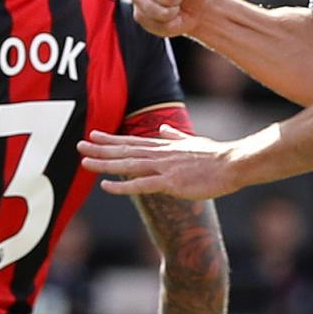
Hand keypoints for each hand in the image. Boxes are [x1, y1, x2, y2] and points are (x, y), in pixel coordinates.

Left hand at [77, 124, 236, 200]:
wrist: (232, 164)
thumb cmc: (217, 155)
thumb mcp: (193, 141)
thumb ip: (175, 136)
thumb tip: (164, 127)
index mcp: (165, 146)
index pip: (133, 141)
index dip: (112, 139)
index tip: (94, 134)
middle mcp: (160, 154)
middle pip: (125, 150)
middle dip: (101, 148)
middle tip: (79, 145)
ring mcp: (164, 168)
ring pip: (128, 165)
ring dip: (105, 163)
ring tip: (84, 162)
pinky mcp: (170, 183)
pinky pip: (140, 184)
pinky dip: (121, 185)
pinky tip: (105, 186)